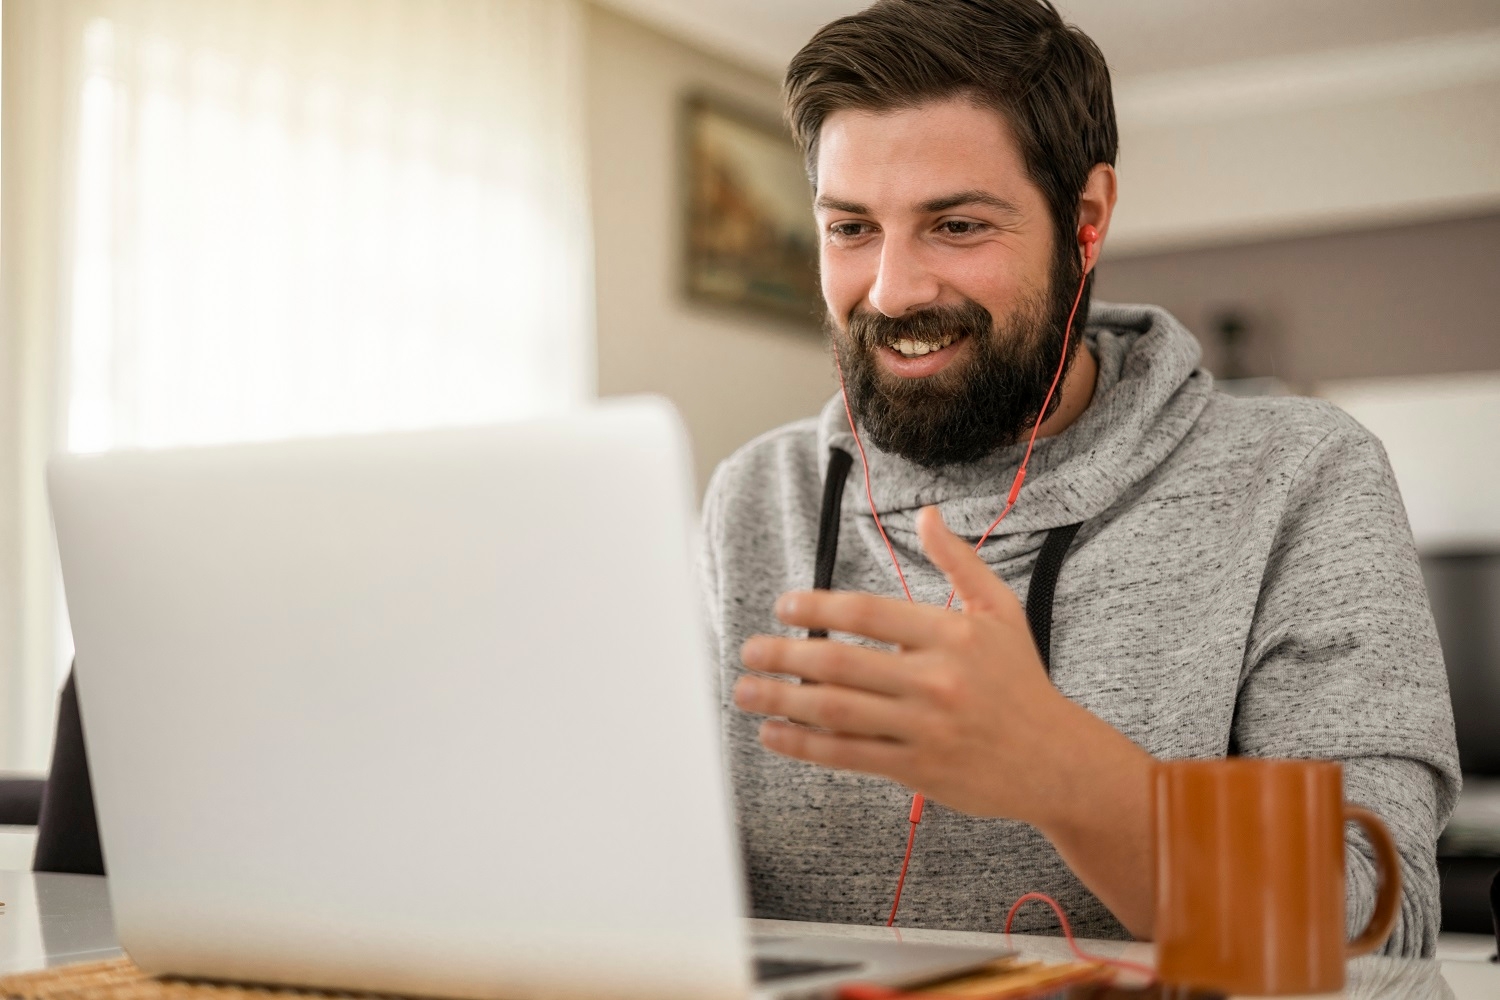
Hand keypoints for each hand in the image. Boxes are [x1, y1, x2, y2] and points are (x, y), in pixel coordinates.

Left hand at [734, 506, 1135, 827]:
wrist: (1056, 760)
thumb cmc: (1021, 681)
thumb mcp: (1001, 610)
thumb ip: (959, 561)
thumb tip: (927, 514)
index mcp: (952, 634)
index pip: (868, 612)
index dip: (817, 606)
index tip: (783, 607)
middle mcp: (935, 679)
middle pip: (840, 662)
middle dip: (783, 655)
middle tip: (748, 650)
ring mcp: (924, 727)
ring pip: (835, 711)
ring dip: (780, 700)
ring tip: (745, 690)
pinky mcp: (917, 769)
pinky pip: (848, 755)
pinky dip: (804, 745)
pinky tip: (773, 734)